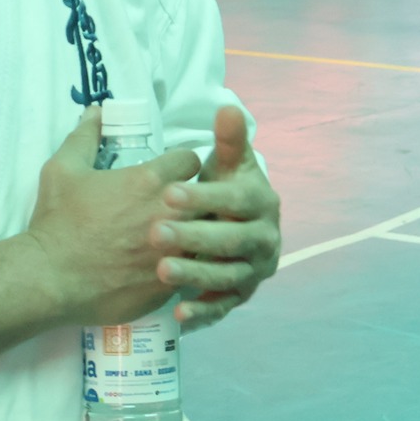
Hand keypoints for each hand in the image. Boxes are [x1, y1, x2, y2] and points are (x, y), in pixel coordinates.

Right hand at [25, 106, 201, 325]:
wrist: (49, 281)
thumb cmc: (57, 222)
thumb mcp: (62, 170)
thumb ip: (85, 136)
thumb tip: (96, 111)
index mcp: (149, 181)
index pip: (191, 160)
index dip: (181, 164)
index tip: (170, 172)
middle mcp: (170, 214)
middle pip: (207, 196)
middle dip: (196, 197)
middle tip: (175, 204)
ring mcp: (173, 251)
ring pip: (206, 234)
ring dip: (195, 231)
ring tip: (178, 234)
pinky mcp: (170, 283)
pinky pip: (194, 267)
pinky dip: (187, 263)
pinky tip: (170, 263)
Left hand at [148, 105, 280, 332]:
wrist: (239, 227)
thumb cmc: (225, 190)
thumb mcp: (229, 164)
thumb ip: (229, 140)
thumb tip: (228, 107)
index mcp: (262, 201)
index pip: (236, 199)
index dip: (205, 197)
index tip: (168, 192)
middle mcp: (265, 238)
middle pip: (231, 241)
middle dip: (194, 236)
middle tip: (154, 232)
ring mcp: (254, 271)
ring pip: (226, 276)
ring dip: (195, 274)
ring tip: (160, 270)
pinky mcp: (239, 297)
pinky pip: (223, 308)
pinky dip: (203, 313)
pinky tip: (179, 313)